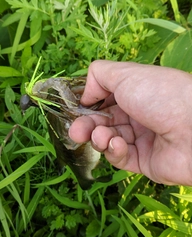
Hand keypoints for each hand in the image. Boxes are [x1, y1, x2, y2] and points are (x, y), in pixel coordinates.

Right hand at [69, 60, 191, 184]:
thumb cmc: (161, 95)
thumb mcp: (126, 74)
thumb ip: (98, 76)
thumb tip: (85, 94)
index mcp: (136, 93)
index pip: (104, 100)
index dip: (89, 105)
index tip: (77, 109)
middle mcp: (138, 115)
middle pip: (103, 122)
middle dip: (86, 126)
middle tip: (76, 132)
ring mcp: (142, 140)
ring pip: (108, 141)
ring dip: (99, 138)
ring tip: (100, 137)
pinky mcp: (145, 162)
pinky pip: (121, 158)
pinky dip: (114, 151)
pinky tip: (118, 145)